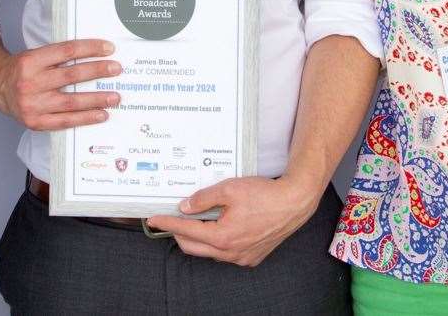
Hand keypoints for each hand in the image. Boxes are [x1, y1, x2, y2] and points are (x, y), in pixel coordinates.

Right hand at [0, 38, 119, 129]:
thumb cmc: (22, 69)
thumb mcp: (36, 55)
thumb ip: (59, 56)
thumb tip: (94, 56)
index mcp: (31, 61)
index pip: (66, 51)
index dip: (89, 48)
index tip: (108, 48)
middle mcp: (30, 83)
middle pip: (71, 76)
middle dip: (97, 71)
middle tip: (116, 69)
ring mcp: (33, 105)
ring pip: (71, 101)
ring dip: (96, 99)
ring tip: (114, 96)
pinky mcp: (35, 122)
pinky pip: (65, 121)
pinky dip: (85, 118)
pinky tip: (100, 114)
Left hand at [145, 175, 317, 266]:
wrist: (294, 202)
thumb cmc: (264, 195)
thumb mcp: (229, 189)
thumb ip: (203, 199)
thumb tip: (185, 207)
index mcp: (222, 236)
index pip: (185, 231)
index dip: (167, 223)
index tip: (154, 219)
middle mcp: (230, 253)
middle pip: (193, 247)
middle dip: (179, 233)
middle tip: (173, 217)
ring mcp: (242, 258)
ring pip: (210, 251)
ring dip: (200, 237)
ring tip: (199, 218)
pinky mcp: (251, 257)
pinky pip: (226, 253)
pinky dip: (217, 241)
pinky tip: (220, 225)